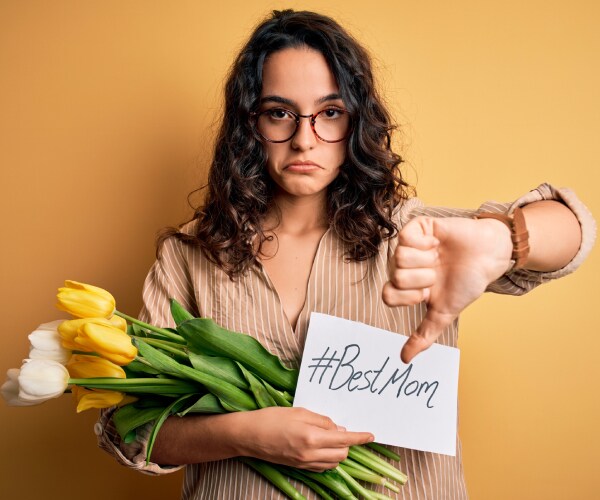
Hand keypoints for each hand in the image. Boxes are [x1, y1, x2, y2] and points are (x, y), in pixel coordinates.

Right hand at [234, 407, 373, 471]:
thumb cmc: (272, 418)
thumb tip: (338, 427)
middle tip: (340, 428)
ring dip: (338, 451)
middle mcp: (311, 454)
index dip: (360, 437)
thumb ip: (322, 420)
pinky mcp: (299, 467)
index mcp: (312, 437)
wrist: (250, 435)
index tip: (371, 435)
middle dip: (348, 442)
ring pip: (334, 462)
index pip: (345, 439)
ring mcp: (305, 463)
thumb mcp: (300, 412)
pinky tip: (321, 447)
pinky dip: (328, 458)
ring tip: (330, 437)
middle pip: (342, 453)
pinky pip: (322, 466)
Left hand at [382, 216, 512, 362]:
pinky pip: (405, 238)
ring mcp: (409, 246)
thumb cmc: (466, 283)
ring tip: (438, 257)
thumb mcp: (444, 313)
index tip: (428, 292)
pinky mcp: (416, 227)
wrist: (488, 257)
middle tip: (437, 272)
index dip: (410, 296)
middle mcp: (403, 266)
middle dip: (423, 278)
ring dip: (426, 261)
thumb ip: (424, 335)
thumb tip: (404, 360)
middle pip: (395, 277)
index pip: (388, 296)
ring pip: (399, 258)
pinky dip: (425, 243)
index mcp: (406, 286)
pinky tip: (436, 243)